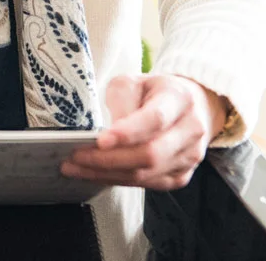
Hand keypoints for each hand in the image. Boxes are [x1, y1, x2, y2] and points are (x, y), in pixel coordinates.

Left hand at [59, 74, 226, 190]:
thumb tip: (109, 132)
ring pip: (146, 174)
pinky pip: (146, 184)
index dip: (127, 133)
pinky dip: (117, 180)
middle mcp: (190, 130)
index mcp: (179, 99)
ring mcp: (189, 157)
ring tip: (75, 167)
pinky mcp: (181, 176)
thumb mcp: (134, 81)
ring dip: (107, 173)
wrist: (191, 106)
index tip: (100, 140)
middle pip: (150, 154)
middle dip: (108, 159)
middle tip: (76, 155)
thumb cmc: (155, 92)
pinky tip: (95, 174)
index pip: (154, 119)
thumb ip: (121, 100)